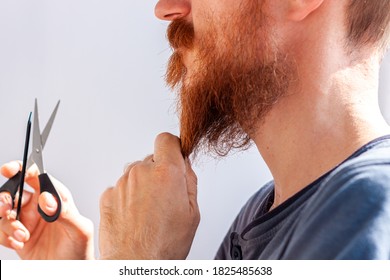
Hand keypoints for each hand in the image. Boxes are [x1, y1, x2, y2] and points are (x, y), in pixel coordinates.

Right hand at [0, 161, 93, 258]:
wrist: (70, 272)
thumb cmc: (80, 250)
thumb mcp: (80, 230)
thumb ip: (66, 212)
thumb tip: (48, 199)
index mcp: (55, 199)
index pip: (37, 177)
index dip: (22, 169)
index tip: (10, 169)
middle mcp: (38, 207)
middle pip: (13, 192)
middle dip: (5, 197)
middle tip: (7, 206)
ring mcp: (26, 222)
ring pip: (3, 212)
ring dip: (7, 222)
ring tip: (22, 234)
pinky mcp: (16, 238)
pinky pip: (0, 231)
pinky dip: (5, 237)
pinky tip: (20, 243)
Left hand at [99, 133, 199, 258]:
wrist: (135, 265)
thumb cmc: (164, 245)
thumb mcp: (192, 212)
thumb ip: (189, 180)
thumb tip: (184, 164)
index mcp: (166, 173)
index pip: (167, 139)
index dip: (173, 148)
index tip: (174, 158)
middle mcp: (141, 172)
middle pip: (152, 159)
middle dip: (159, 172)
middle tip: (165, 197)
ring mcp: (121, 183)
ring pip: (136, 173)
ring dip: (143, 185)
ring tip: (149, 211)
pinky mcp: (107, 195)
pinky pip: (122, 187)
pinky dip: (128, 197)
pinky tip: (135, 216)